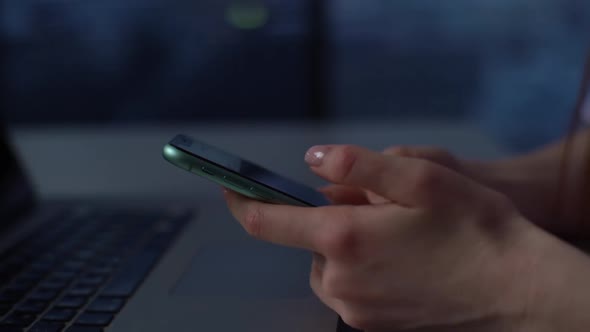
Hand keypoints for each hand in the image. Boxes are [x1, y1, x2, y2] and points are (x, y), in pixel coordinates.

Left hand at [224, 145, 549, 330]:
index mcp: (344, 238)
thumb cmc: (475, 229)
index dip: (241, 201)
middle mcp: (341, 279)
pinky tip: (400, 260)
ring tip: (395, 236)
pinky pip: (347, 288)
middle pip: (306, 241)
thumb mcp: (420, 177)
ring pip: (326, 265)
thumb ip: (358, 166)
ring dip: (344, 245)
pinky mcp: (372, 324)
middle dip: (327, 218)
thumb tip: (314, 160)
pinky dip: (359, 268)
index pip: (266, 221)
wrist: (517, 291)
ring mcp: (356, 308)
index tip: (229, 187)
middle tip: (374, 207)